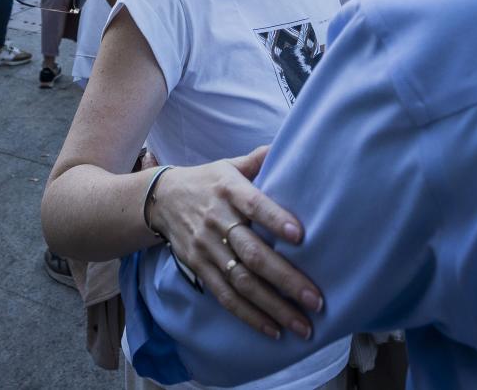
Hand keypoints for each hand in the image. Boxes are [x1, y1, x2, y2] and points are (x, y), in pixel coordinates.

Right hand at [147, 146, 320, 340]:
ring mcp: (206, 248)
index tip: (301, 235)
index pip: (254, 205)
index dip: (275, 219)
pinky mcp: (199, 268)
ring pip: (242, 282)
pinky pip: (226, 296)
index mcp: (228, 190)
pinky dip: (250, 316)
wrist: (160, 199)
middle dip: (286, 279)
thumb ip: (259, 160)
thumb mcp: (230, 164)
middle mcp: (217, 220)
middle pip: (253, 254)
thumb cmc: (208, 181)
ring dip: (274, 306)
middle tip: (316, 299)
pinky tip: (274, 330)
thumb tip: (288, 146)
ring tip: (303, 325)